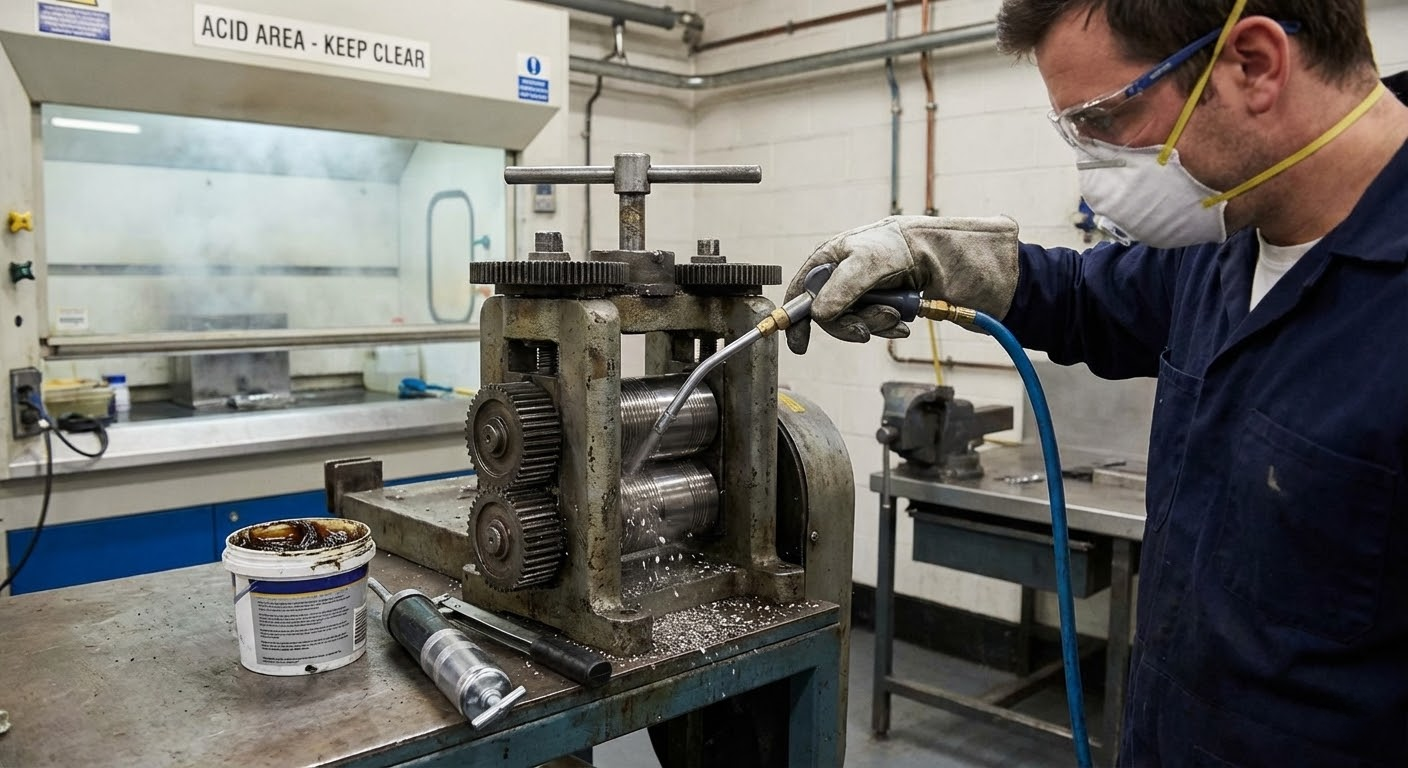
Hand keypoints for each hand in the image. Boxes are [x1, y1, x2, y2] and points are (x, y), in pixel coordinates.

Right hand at [783, 216, 1019, 353]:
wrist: (968, 260)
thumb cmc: (919, 245)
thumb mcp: (873, 261)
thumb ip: (841, 288)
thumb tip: (817, 315)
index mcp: (837, 254)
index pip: (803, 286)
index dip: (796, 314)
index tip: (796, 342)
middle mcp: (850, 273)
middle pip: (828, 312)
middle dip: (848, 324)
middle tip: (866, 329)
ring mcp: (871, 291)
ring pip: (855, 323)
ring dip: (874, 325)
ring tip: (897, 316)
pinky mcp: (891, 305)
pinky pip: (878, 327)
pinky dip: (890, 329)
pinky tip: (905, 322)